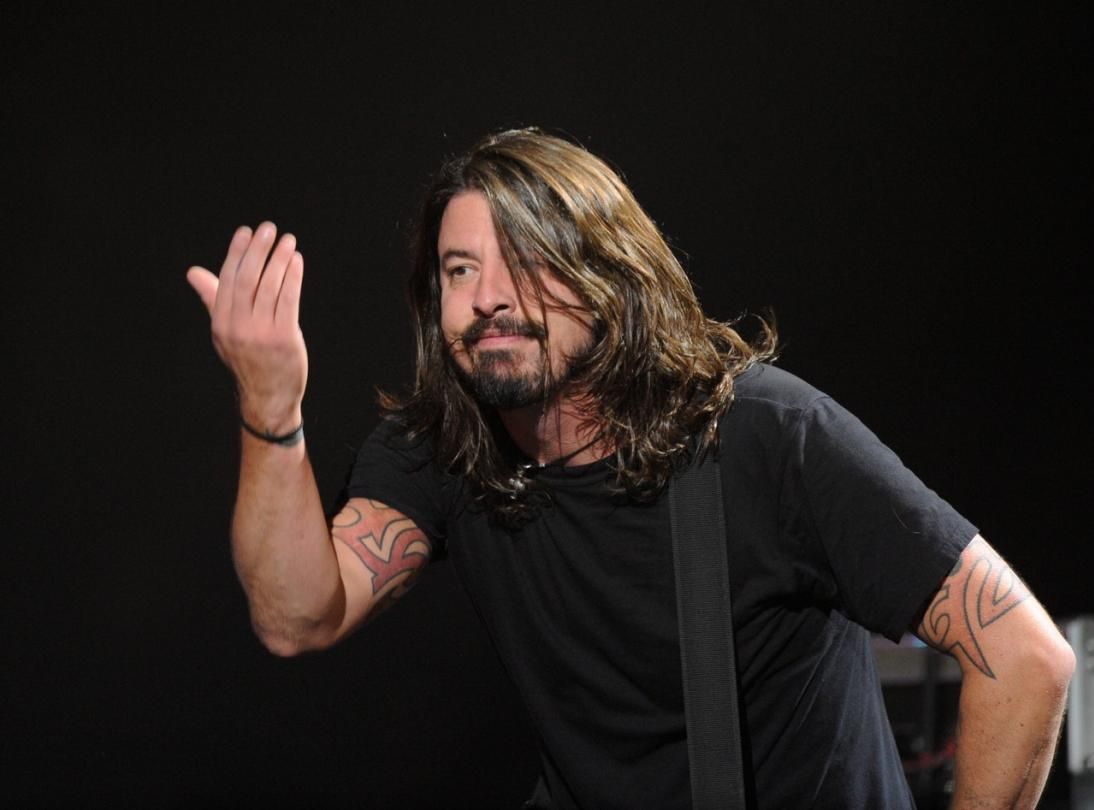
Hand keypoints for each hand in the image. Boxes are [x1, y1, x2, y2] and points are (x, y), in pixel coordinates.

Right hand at [187, 222, 307, 432]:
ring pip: (269, 287)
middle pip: (246, 279)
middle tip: (268, 228)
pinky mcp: (283, 338)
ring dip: (279, 260)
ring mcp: (260, 333)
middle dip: (257, 250)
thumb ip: (213, 299)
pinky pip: (288, 300)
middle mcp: (237, 326)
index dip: (236, 253)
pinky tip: (296, 261)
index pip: (227, 280)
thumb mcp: (225, 332)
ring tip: (288, 241)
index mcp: (221, 322)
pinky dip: (292, 277)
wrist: (268, 398)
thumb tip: (193, 272)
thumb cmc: (249, 360)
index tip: (246, 231)